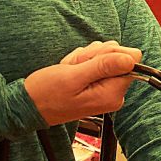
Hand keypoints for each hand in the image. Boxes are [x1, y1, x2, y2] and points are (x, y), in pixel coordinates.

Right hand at [25, 41, 142, 124]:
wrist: (28, 106)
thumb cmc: (46, 94)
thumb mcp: (74, 76)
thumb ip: (104, 66)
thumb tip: (132, 58)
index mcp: (112, 94)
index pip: (129, 60)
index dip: (107, 54)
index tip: (88, 61)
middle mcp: (113, 94)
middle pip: (117, 57)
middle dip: (94, 56)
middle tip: (75, 67)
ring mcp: (106, 90)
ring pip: (104, 57)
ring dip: (85, 59)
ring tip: (70, 71)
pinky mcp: (97, 85)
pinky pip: (96, 63)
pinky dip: (81, 63)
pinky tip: (70, 72)